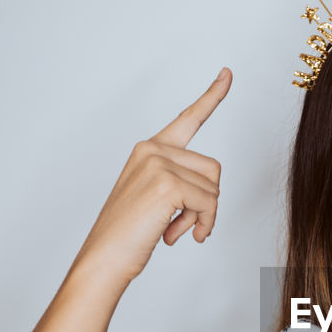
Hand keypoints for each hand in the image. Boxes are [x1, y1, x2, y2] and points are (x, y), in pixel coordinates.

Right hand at [73, 67, 231, 288]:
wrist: (103, 258)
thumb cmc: (128, 235)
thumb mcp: (156, 200)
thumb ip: (182, 184)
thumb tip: (211, 194)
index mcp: (149, 150)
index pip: (188, 119)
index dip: (212, 96)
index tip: (227, 73)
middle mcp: (152, 149)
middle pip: (213, 169)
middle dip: (206, 202)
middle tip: (180, 224)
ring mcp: (158, 163)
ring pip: (213, 188)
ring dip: (203, 216)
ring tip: (173, 230)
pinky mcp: (166, 183)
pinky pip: (209, 203)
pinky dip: (202, 224)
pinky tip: (175, 235)